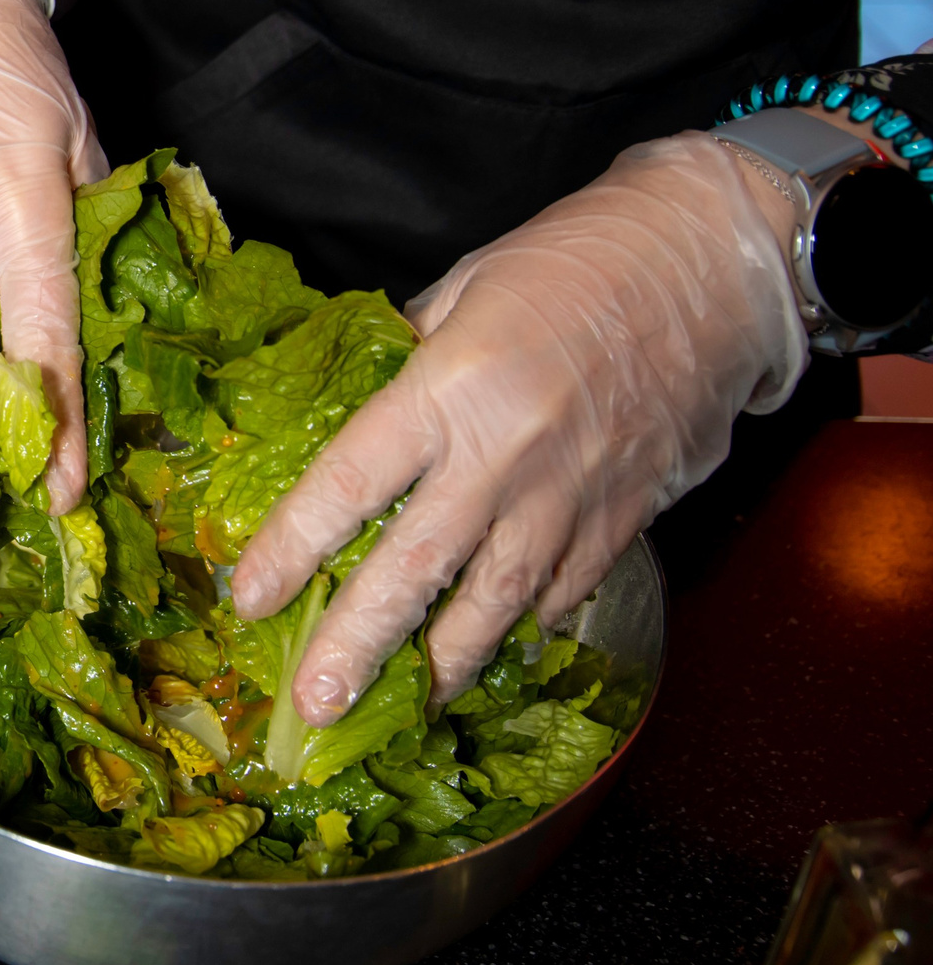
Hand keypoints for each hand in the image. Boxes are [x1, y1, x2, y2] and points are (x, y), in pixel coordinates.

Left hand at [231, 133, 805, 723]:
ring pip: (496, 605)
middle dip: (357, 645)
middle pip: (415, 570)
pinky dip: (524, 624)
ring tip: (401, 705)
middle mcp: (507, 456)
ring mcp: (572, 496)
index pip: (349, 483)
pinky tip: (491, 646)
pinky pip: (564, 591)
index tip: (248, 596)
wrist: (716, 262)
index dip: (292, 547)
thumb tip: (357, 413)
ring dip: (443, 663)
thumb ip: (405, 360)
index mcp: (450, 389)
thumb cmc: (581, 258)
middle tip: (312, 705)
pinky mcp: (627, 516)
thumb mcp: (465, 288)